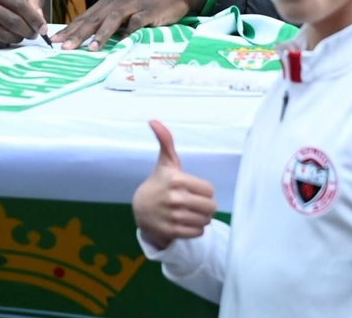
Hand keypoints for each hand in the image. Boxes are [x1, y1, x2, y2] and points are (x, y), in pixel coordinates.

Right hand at [0, 0, 47, 47]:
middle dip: (28, 30)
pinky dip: (6, 41)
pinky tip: (6, 35)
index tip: (43, 28)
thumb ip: (31, 0)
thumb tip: (41, 20)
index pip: (17, 4)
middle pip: (12, 22)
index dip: (33, 18)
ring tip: (21, 33)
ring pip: (5, 35)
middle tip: (34, 33)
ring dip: (19, 37)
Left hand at [57, 0, 211, 50]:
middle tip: (63, 47)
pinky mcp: (150, 11)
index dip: (70, 28)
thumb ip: (109, 17)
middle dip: (77, 34)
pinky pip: (137, 22)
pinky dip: (129, 31)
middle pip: (93, 18)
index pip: (85, 16)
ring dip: (100, 34)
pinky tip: (123, 42)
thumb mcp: (125, 4)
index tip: (54, 40)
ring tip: (90, 49)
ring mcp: (133, 5)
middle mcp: (117, 1)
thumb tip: (90, 34)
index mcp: (109, 1)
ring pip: (112, 20)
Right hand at [132, 120, 217, 250]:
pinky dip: (195, 229)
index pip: (209, 190)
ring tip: (191, 213)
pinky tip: (186, 223)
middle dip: (206, 206)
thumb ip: (165, 141)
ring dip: (202, 218)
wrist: (140, 209)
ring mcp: (173, 216)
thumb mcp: (165, 162)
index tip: (193, 190)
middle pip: (210, 207)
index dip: (204, 191)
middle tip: (195, 204)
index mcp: (176, 179)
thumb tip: (153, 120)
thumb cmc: (159, 183)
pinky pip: (197, 233)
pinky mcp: (172, 231)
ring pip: (205, 221)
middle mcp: (175, 198)